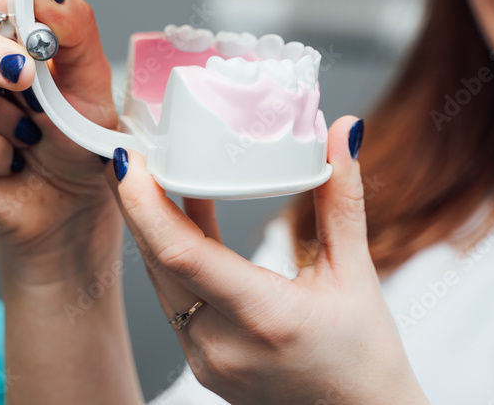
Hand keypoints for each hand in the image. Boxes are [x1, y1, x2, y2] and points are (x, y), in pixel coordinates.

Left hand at [105, 116, 429, 404]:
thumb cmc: (365, 360)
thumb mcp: (356, 275)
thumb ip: (341, 200)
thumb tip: (341, 132)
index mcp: (264, 318)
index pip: (181, 254)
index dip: (144, 204)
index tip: (128, 161)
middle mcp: (222, 344)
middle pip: (158, 260)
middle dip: (135, 202)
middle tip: (129, 149)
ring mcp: (205, 358)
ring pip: (160, 278)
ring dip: (149, 225)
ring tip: (148, 172)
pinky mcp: (199, 360)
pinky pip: (172, 296)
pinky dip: (170, 253)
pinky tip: (176, 213)